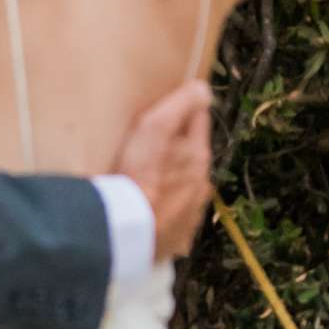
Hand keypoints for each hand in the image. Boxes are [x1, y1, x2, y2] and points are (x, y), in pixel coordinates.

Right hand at [115, 81, 213, 262]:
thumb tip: (203, 89)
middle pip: (191, 159)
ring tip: (145, 186)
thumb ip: (181, 104)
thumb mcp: (154, 127)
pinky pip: (173, 221)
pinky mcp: (178, 239)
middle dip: (176, 153)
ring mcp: (192, 215)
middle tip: (148, 152)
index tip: (166, 111)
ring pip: (184, 191)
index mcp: (199, 157)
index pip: (198, 122)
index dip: (183, 113)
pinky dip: (163, 215)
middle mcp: (202, 186)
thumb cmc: (137, 175)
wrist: (125, 231)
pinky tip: (145, 212)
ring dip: (171, 186)